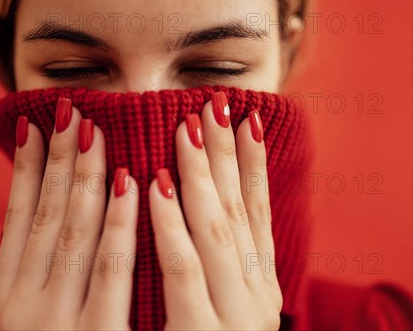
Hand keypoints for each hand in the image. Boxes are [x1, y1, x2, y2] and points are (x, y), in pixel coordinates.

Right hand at [0, 98, 138, 329]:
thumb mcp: (35, 319)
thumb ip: (43, 278)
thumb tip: (59, 212)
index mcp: (4, 300)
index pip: (16, 220)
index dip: (24, 170)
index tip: (32, 125)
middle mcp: (22, 307)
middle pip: (45, 216)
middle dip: (57, 158)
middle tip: (70, 110)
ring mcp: (56, 322)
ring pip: (73, 232)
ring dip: (84, 176)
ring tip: (94, 130)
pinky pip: (109, 270)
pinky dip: (118, 223)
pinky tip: (128, 182)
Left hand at [149, 91, 281, 329]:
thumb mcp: (218, 296)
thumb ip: (214, 254)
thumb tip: (200, 201)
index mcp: (259, 283)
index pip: (256, 209)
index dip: (251, 162)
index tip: (244, 117)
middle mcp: (256, 295)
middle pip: (238, 208)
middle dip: (225, 154)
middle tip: (214, 103)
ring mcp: (233, 316)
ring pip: (216, 228)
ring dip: (200, 173)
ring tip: (186, 125)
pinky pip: (184, 269)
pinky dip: (171, 222)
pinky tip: (153, 182)